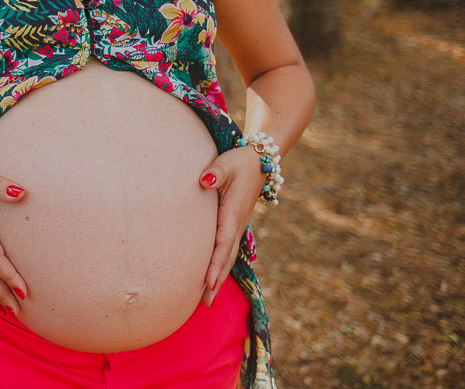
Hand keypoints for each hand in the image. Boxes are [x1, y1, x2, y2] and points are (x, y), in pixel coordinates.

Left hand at [198, 145, 265, 305]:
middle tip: (205, 303)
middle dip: (216, 280)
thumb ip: (215, 172)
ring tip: (207, 299)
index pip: (222, 244)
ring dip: (218, 277)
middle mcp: (237, 224)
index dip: (215, 264)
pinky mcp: (235, 223)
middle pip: (226, 258)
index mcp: (233, 213)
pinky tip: (213, 277)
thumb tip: (204, 181)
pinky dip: (220, 265)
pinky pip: (227, 249)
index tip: (208, 282)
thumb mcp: (226, 164)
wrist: (260, 161)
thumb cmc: (239, 162)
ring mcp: (237, 226)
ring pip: (227, 256)